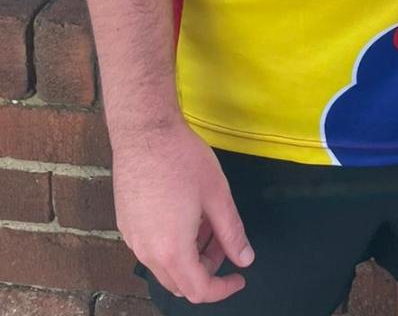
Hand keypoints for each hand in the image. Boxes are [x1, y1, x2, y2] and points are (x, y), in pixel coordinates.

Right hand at [112, 119, 253, 301]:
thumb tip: (245, 259)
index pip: (198, 290)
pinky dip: (173, 243)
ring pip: (165, 266)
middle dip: (207, 269)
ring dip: (190, 255)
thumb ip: (232, 232)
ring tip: (207, 220)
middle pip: (180, 282)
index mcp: (171, 250)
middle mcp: (147, 252)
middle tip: (224, 240)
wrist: (145, 133)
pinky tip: (186, 213)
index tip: (239, 276)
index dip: (223, 289)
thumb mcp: (217, 196)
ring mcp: (132, 239)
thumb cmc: (182, 160)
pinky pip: (151, 248)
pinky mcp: (126, 224)